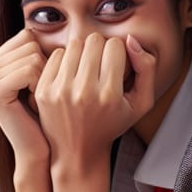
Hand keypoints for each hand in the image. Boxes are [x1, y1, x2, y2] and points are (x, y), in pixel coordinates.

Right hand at [0, 29, 50, 167]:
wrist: (41, 148)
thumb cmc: (47, 112)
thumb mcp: (40, 75)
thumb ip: (35, 49)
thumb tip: (48, 19)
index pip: (28, 34)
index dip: (43, 56)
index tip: (39, 83)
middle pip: (30, 42)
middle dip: (45, 67)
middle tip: (40, 93)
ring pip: (33, 55)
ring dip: (45, 78)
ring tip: (38, 99)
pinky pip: (31, 69)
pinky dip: (41, 85)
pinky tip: (35, 102)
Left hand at [36, 33, 155, 191]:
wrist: (77, 152)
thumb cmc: (112, 124)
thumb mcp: (142, 103)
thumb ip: (147, 68)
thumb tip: (131, 39)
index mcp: (110, 95)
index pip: (115, 46)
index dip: (119, 52)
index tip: (116, 65)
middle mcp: (84, 92)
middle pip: (94, 41)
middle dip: (101, 48)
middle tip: (101, 65)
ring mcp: (60, 91)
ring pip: (75, 44)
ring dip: (83, 51)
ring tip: (87, 68)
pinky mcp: (44, 90)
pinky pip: (57, 54)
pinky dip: (66, 59)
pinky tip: (72, 73)